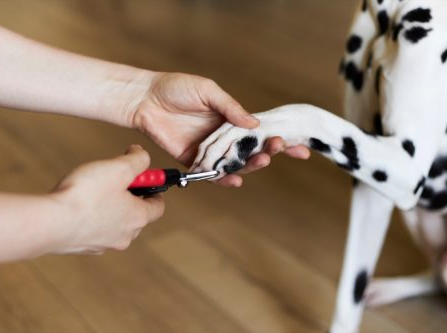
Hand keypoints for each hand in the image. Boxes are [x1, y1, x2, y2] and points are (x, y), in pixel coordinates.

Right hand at [50, 145, 162, 254]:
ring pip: (114, 222)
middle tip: (116, 180)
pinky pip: (93, 229)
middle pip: (136, 214)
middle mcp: (125, 236)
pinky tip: (77, 204)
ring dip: (109, 207)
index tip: (144, 177)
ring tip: (94, 190)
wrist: (49, 223)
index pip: (158, 206)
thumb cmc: (86, 196)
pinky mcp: (82, 247)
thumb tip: (142, 155)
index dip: (154, 189)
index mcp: (138, 218)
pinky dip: (91, 217)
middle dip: (129, 196)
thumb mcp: (119, 168)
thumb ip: (137, 160)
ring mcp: (103, 244)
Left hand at [131, 72, 309, 186]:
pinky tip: (236, 181)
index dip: (281, 140)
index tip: (301, 146)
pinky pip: (212, 174)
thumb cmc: (176, 88)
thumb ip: (231, 108)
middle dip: (270, 151)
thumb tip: (255, 125)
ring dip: (251, 165)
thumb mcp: (208, 91)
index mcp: (231, 120)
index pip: (261, 133)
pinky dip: (224, 180)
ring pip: (236, 164)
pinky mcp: (194, 161)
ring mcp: (211, 150)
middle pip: (252, 150)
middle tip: (279, 148)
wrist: (145, 98)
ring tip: (263, 160)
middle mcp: (224, 137)